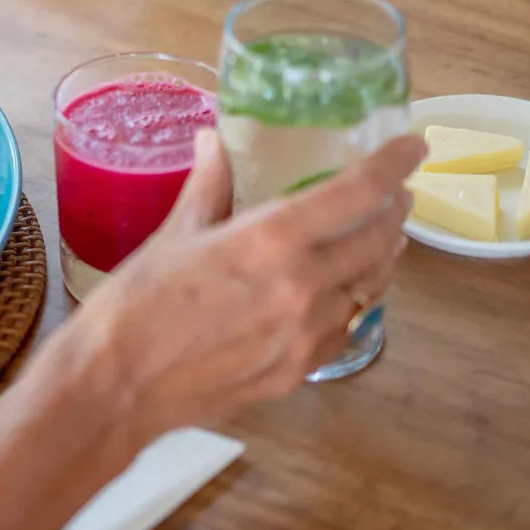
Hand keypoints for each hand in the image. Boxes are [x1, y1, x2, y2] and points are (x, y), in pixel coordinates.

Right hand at [70, 129, 425, 447]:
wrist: (118, 388)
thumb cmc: (134, 305)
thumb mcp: (173, 235)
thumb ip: (208, 186)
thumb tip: (213, 140)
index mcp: (269, 240)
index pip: (356, 193)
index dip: (392, 164)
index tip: (412, 146)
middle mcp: (302, 286)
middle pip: (377, 240)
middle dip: (393, 211)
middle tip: (395, 194)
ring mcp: (305, 335)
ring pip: (370, 287)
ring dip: (381, 257)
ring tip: (378, 239)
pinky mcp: (297, 371)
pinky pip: (345, 328)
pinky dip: (354, 302)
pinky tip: (342, 293)